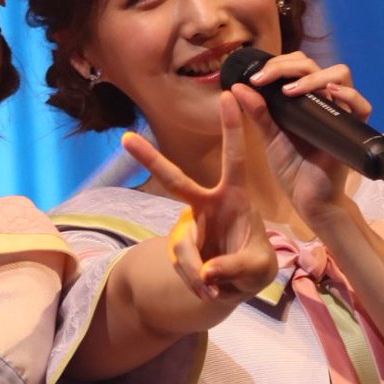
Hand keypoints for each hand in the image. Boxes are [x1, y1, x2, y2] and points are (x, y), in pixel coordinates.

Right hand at [123, 93, 276, 300]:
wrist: (235, 285)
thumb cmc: (253, 263)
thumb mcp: (257, 268)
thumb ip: (235, 267)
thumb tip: (207, 273)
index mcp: (233, 197)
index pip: (233, 159)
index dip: (231, 129)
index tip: (226, 95)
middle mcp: (206, 205)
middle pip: (174, 181)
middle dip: (150, 160)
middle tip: (125, 138)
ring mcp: (190, 228)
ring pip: (183, 246)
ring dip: (200, 272)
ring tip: (218, 285)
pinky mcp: (180, 249)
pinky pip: (183, 267)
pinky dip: (198, 283)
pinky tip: (211, 287)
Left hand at [232, 51, 372, 219]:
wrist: (307, 198)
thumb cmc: (292, 167)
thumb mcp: (270, 136)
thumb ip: (257, 111)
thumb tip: (238, 86)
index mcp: (304, 99)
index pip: (297, 65)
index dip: (277, 64)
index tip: (255, 78)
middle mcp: (324, 101)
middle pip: (314, 64)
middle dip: (287, 66)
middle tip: (266, 79)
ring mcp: (340, 113)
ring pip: (340, 75)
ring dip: (313, 77)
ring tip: (290, 91)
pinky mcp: (354, 130)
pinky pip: (362, 105)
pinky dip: (347, 95)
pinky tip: (327, 95)